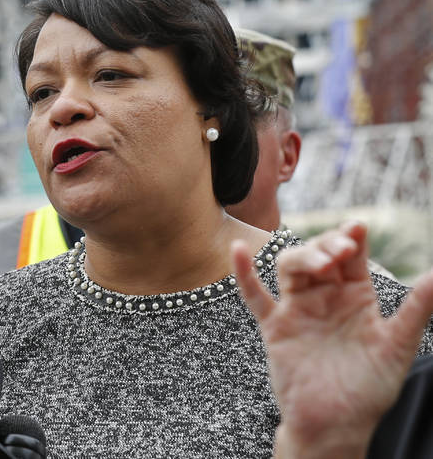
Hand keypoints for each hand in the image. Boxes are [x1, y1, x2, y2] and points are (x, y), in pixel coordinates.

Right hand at [232, 222, 432, 458]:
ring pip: (291, 268)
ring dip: (302, 257)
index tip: (357, 227)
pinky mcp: (275, 326)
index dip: (352, 237)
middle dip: (328, 245)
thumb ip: (415, 311)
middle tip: (342, 251)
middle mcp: (325, 297)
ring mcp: (297, 309)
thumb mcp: (397, 347)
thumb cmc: (369, 390)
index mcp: (356, 297)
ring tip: (321, 262)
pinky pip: (255, 296)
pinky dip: (244, 273)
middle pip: (319, 254)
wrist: (336, 425)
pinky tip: (238, 250)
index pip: (353, 257)